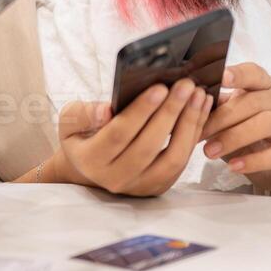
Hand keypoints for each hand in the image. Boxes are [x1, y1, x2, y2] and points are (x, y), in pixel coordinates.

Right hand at [44, 78, 211, 195]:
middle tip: (186, 85)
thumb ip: (83, 114)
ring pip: (172, 159)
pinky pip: (182, 162)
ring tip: (199, 95)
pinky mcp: (159, 186)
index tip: (160, 87)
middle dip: (171, 113)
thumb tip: (106, 111)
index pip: (119, 134)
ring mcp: (140, 185)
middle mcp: (116, 178)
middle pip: (149, 146)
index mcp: (91, 160)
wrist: (88, 169)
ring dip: (189, 124)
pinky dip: (194, 135)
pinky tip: (200, 110)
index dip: (141, 111)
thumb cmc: (81, 137)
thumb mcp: (70, 121)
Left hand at [201, 63, 270, 197]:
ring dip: (234, 137)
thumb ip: (215, 105)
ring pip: (266, 124)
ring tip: (209, 151)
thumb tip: (186, 98)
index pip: (254, 73)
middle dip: (222, 117)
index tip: (221, 78)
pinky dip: (254, 161)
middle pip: (254, 102)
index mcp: (263, 86)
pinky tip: (233, 166)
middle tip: (198, 133)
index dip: (238, 74)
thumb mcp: (229, 116)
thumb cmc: (246, 132)